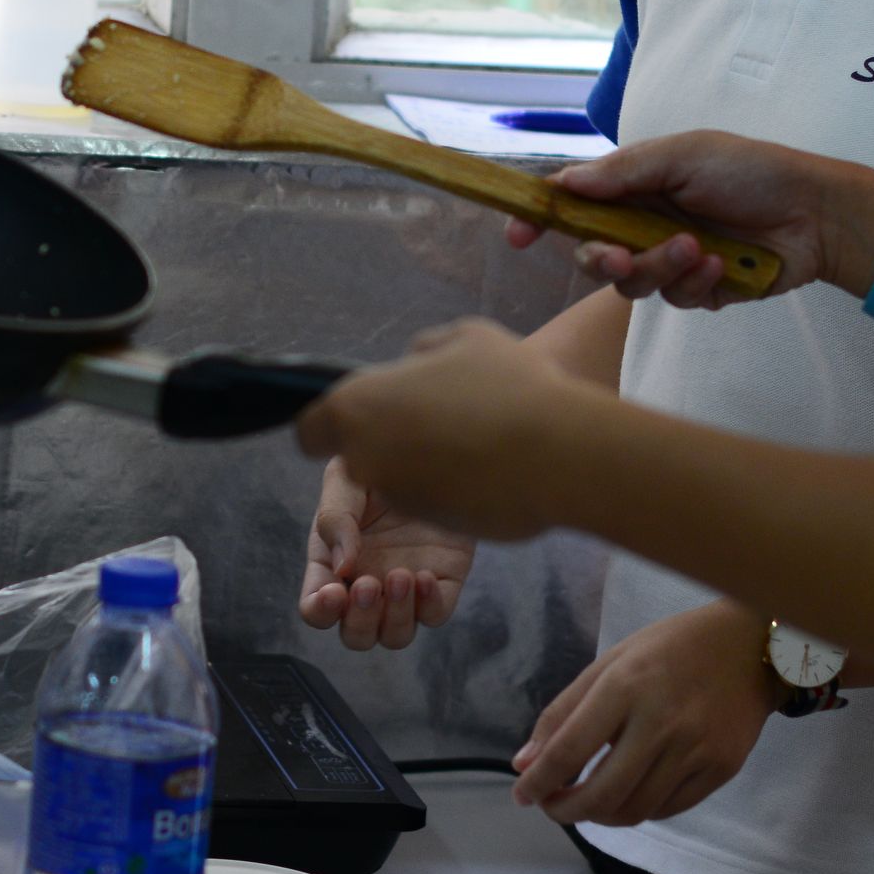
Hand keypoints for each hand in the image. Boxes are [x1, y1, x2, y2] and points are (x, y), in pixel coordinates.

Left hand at [293, 320, 607, 542]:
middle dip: (386, 448)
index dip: (336, 425)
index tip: (373, 416)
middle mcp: (363, 460)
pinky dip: (448, 498)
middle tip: (436, 427)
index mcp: (356, 407)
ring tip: (470, 447)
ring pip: (394, 490)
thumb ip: (423, 351)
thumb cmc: (510, 385)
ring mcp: (398, 504)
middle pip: (358, 460)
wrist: (561, 451)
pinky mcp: (434, 536)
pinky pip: (429, 512)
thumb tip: (412, 364)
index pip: (312, 430)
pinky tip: (485, 475)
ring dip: (420, 473)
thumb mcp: (464, 337)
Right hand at [299, 460, 474, 650]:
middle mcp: (367, 585)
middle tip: (370, 584)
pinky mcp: (442, 584)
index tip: (336, 591)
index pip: (316, 608)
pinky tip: (426, 576)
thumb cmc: (379, 463)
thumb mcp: (346, 480)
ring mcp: (405, 590)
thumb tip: (342, 568)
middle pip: (356, 635)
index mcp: (333, 565)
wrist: (435, 450)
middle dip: (361, 620)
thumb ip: (335, 519)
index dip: (321, 611)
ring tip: (402, 575)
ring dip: (396, 617)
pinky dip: (430, 606)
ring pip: (395, 636)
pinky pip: (435, 615)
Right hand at [508, 132, 865, 308]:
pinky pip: (676, 299)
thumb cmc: (751, 171)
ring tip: (695, 250)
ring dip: (659, 267)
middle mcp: (645, 224)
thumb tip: (565, 183)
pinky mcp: (700, 290)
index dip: (541, 219)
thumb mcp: (684, 155)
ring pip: (633, 285)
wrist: (815, 212)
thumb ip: (623, 171)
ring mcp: (671, 259)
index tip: (518, 237)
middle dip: (602, 260)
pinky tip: (721, 265)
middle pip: (593, 255)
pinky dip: (695, 281)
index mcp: (635, 187)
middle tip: (619, 258)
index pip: (573, 204)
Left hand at [510, 601, 785, 825]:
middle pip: (602, 794)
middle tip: (553, 807)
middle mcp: (662, 722)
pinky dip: (638, 810)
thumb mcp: (610, 663)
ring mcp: (696, 750)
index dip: (538, 783)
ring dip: (600, 816)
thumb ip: (564, 713)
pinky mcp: (722, 769)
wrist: (750, 646)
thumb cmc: (670, 648)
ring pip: (635, 810)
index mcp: (625, 686)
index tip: (522, 794)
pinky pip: (669, 809)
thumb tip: (525, 764)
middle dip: (566, 811)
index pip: (569, 752)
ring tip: (587, 801)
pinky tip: (628, 794)